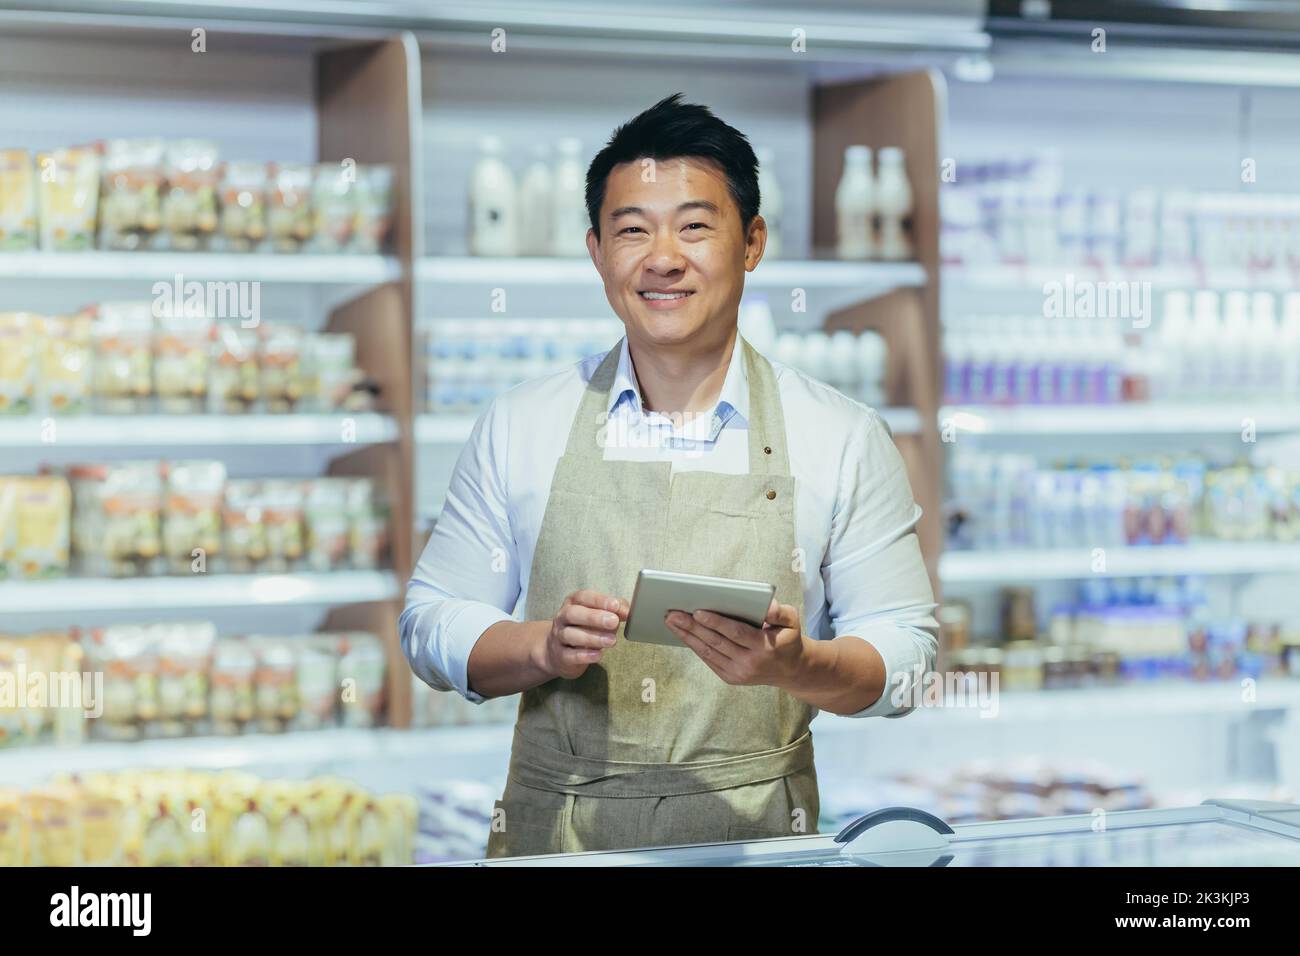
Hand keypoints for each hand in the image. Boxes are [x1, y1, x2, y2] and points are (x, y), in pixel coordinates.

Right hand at [537, 589, 627, 679]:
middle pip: (573, 613)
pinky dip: (585, 655)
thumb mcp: (599, 614)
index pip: (583, 597)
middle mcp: (562, 617)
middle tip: (613, 622)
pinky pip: (570, 655)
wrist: (559, 652)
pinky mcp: (560, 656)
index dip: (599, 600)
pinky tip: (598, 655)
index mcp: (573, 603)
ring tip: (612, 640)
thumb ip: (615, 610)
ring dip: (593, 637)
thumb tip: (628, 612)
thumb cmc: (584, 627)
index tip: (615, 605)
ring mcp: (559, 637)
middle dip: (594, 617)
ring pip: (571, 634)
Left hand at [665, 599, 806, 686]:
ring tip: (671, 622)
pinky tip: (683, 634)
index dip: (716, 623)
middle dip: (692, 627)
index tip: (698, 611)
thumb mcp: (792, 620)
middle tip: (673, 614)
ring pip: (708, 652)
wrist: (791, 670)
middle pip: (716, 642)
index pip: (736, 633)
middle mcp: (750, 663)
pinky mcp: (731, 678)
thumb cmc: (787, 638)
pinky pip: (709, 660)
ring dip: (687, 636)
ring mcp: (739, 673)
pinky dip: (695, 646)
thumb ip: (781, 611)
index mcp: (765, 647)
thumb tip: (767, 607)